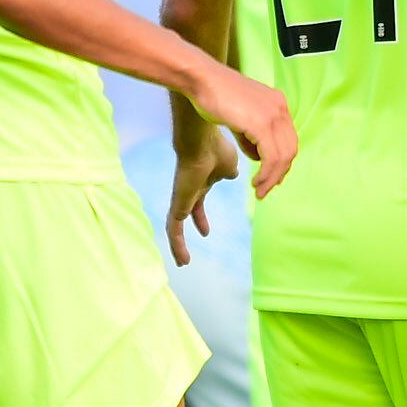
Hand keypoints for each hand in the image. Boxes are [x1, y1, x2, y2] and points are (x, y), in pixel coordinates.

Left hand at [165, 128, 239, 266]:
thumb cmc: (216, 149)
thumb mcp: (229, 165)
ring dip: (178, 245)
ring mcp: (181, 199)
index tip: (205, 233)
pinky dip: (176, 245)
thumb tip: (232, 175)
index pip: (198, 204)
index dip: (201, 219)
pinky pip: (174, 231)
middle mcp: (189, 192)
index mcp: (201, 183)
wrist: (202, 143)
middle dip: (187, 230)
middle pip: (186, 214)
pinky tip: (182, 260)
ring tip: (182, 262)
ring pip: (175, 227)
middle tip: (188, 248)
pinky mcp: (177, 205)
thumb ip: (229, 172)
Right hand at [189, 64, 296, 197]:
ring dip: (272, 178)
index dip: (282, 162)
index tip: (271, 178)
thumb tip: (258, 156)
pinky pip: (271, 157)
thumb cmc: (214, 96)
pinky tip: (256, 182)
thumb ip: (252, 136)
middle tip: (265, 189)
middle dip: (279, 173)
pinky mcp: (262, 123)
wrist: (202, 79)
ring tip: (259, 190)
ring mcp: (273, 114)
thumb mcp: (240, 118)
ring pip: (283, 157)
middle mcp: (280, 108)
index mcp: (277, 103)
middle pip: (290, 149)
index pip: (288, 139)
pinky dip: (266, 174)